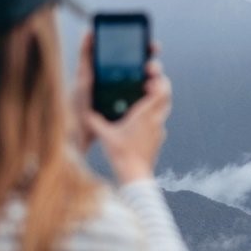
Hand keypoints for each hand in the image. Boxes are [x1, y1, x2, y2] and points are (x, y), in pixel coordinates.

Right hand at [75, 31, 170, 182]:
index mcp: (145, 115)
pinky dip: (154, 114)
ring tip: (144, 96)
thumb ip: (95, 122)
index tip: (149, 76)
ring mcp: (159, 130)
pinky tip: (141, 117)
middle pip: (166, 96)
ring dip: (158, 99)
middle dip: (160, 85)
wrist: (135, 175)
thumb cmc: (121, 154)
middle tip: (148, 81)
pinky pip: (159, 121)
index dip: (159, 80)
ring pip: (164, 108)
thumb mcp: (105, 135)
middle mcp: (156, 120)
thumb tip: (84, 112)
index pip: (161, 91)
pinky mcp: (158, 138)